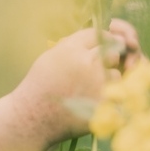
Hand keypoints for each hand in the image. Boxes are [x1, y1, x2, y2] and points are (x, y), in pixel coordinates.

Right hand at [14, 19, 141, 141]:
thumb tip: (96, 38)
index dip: (102, 40)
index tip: (102, 46)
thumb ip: (73, 46)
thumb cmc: (40, 85)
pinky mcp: (103, 103)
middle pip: (111, 53)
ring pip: (116, 75)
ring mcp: (97, 83)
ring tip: (89, 89)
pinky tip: (92, 102)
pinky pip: (116, 96)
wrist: (33, 115)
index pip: (98, 35)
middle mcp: (87, 63)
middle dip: (106, 60)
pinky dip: (107, 99)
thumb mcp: (51, 57)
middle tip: (95, 70)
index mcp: (71, 49)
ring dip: (107, 81)